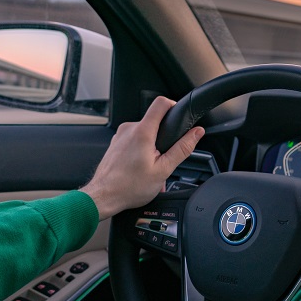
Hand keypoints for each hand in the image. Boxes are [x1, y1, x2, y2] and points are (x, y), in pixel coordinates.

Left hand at [80, 97, 204, 219]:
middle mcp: (129, 129)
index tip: (179, 118)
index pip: (161, 103)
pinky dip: (141, 151)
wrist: (104, 197)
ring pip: (144, 132)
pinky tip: (140, 169)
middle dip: (163, 138)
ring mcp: (120, 135)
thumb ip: (182, 148)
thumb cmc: (129, 187)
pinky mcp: (116, 143)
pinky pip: (134, 140)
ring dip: (152, 147)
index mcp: (142, 132)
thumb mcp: (164, 169)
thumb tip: (197, 133)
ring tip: (150, 168)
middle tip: (163, 159)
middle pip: (154, 121)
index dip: (174, 106)